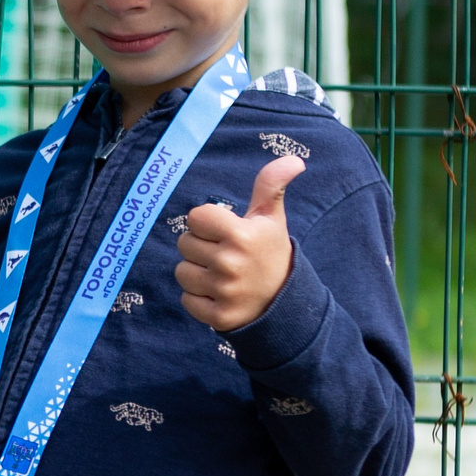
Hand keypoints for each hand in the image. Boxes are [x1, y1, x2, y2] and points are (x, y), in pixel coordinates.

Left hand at [176, 155, 302, 330]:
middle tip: (224, 254)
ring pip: (182, 271)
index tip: (224, 231)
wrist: (283, 301)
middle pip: (184, 243)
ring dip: (196, 272)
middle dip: (200, 246)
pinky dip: (198, 297)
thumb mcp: (271, 219)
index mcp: (242, 235)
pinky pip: (186, 299)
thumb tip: (293, 159)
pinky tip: (219, 294)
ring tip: (221, 274)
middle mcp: (231, 263)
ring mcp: (224, 291)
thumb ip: (271, 186)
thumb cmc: (269, 252)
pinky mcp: (218, 316)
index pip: (196, 217)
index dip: (207, 222)